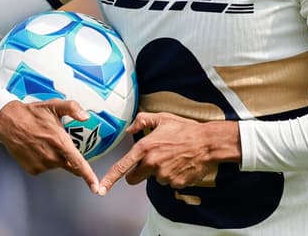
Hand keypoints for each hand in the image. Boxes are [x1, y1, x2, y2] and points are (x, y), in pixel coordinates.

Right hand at [0, 99, 99, 192]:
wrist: (8, 122)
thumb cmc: (33, 113)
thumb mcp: (54, 105)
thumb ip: (73, 108)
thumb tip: (86, 117)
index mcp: (59, 142)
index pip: (78, 163)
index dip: (88, 176)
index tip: (95, 187)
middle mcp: (51, 156)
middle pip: (69, 164)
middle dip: (70, 157)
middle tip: (58, 142)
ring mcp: (41, 165)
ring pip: (57, 165)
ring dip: (56, 156)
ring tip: (45, 141)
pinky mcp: (32, 169)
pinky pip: (45, 168)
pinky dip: (45, 160)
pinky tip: (37, 148)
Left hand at [98, 112, 239, 195]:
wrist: (207, 143)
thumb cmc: (185, 129)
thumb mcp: (162, 118)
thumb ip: (142, 121)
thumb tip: (129, 129)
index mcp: (145, 148)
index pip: (122, 167)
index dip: (109, 179)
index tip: (100, 189)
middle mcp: (152, 164)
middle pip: (134, 178)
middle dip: (138, 172)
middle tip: (152, 159)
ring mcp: (163, 175)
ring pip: (153, 178)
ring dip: (158, 171)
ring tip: (172, 157)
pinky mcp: (174, 183)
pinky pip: (167, 182)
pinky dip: (172, 175)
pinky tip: (180, 164)